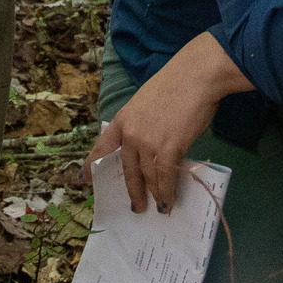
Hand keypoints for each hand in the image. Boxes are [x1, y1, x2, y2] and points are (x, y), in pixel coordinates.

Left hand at [89, 57, 225, 213]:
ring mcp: (148, 141)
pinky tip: (169, 201)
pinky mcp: (168, 148)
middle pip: (128, 169)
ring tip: (160, 207)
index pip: (101, 147)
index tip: (86, 179)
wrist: (196, 75)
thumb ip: (141, 123)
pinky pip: (165, 177)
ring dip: (154, 194)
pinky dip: (167, 192)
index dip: (92, 165)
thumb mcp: (146, 101)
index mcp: (122, 119)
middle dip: (133, 191)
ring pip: (148, 176)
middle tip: (136, 207)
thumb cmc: (176, 83)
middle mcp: (131, 133)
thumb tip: (149, 145)